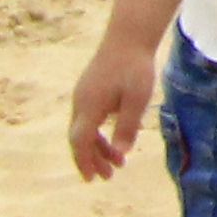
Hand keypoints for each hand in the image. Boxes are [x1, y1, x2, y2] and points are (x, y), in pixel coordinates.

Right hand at [69, 37, 158, 180]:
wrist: (128, 37)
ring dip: (97, 147)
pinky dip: (97, 133)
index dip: (85, 162)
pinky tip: (113, 138)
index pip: (81, 142)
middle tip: (108, 176)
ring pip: (83, 129)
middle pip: (79, 139)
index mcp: (89, 107)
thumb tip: (121, 153)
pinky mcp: (89, 90)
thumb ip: (127, 127)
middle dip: (92, 159)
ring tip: (117, 162)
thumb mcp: (137, 100)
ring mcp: (82, 95)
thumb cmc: (135, 68)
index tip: (93, 179)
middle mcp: (80, 102)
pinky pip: (88, 118)